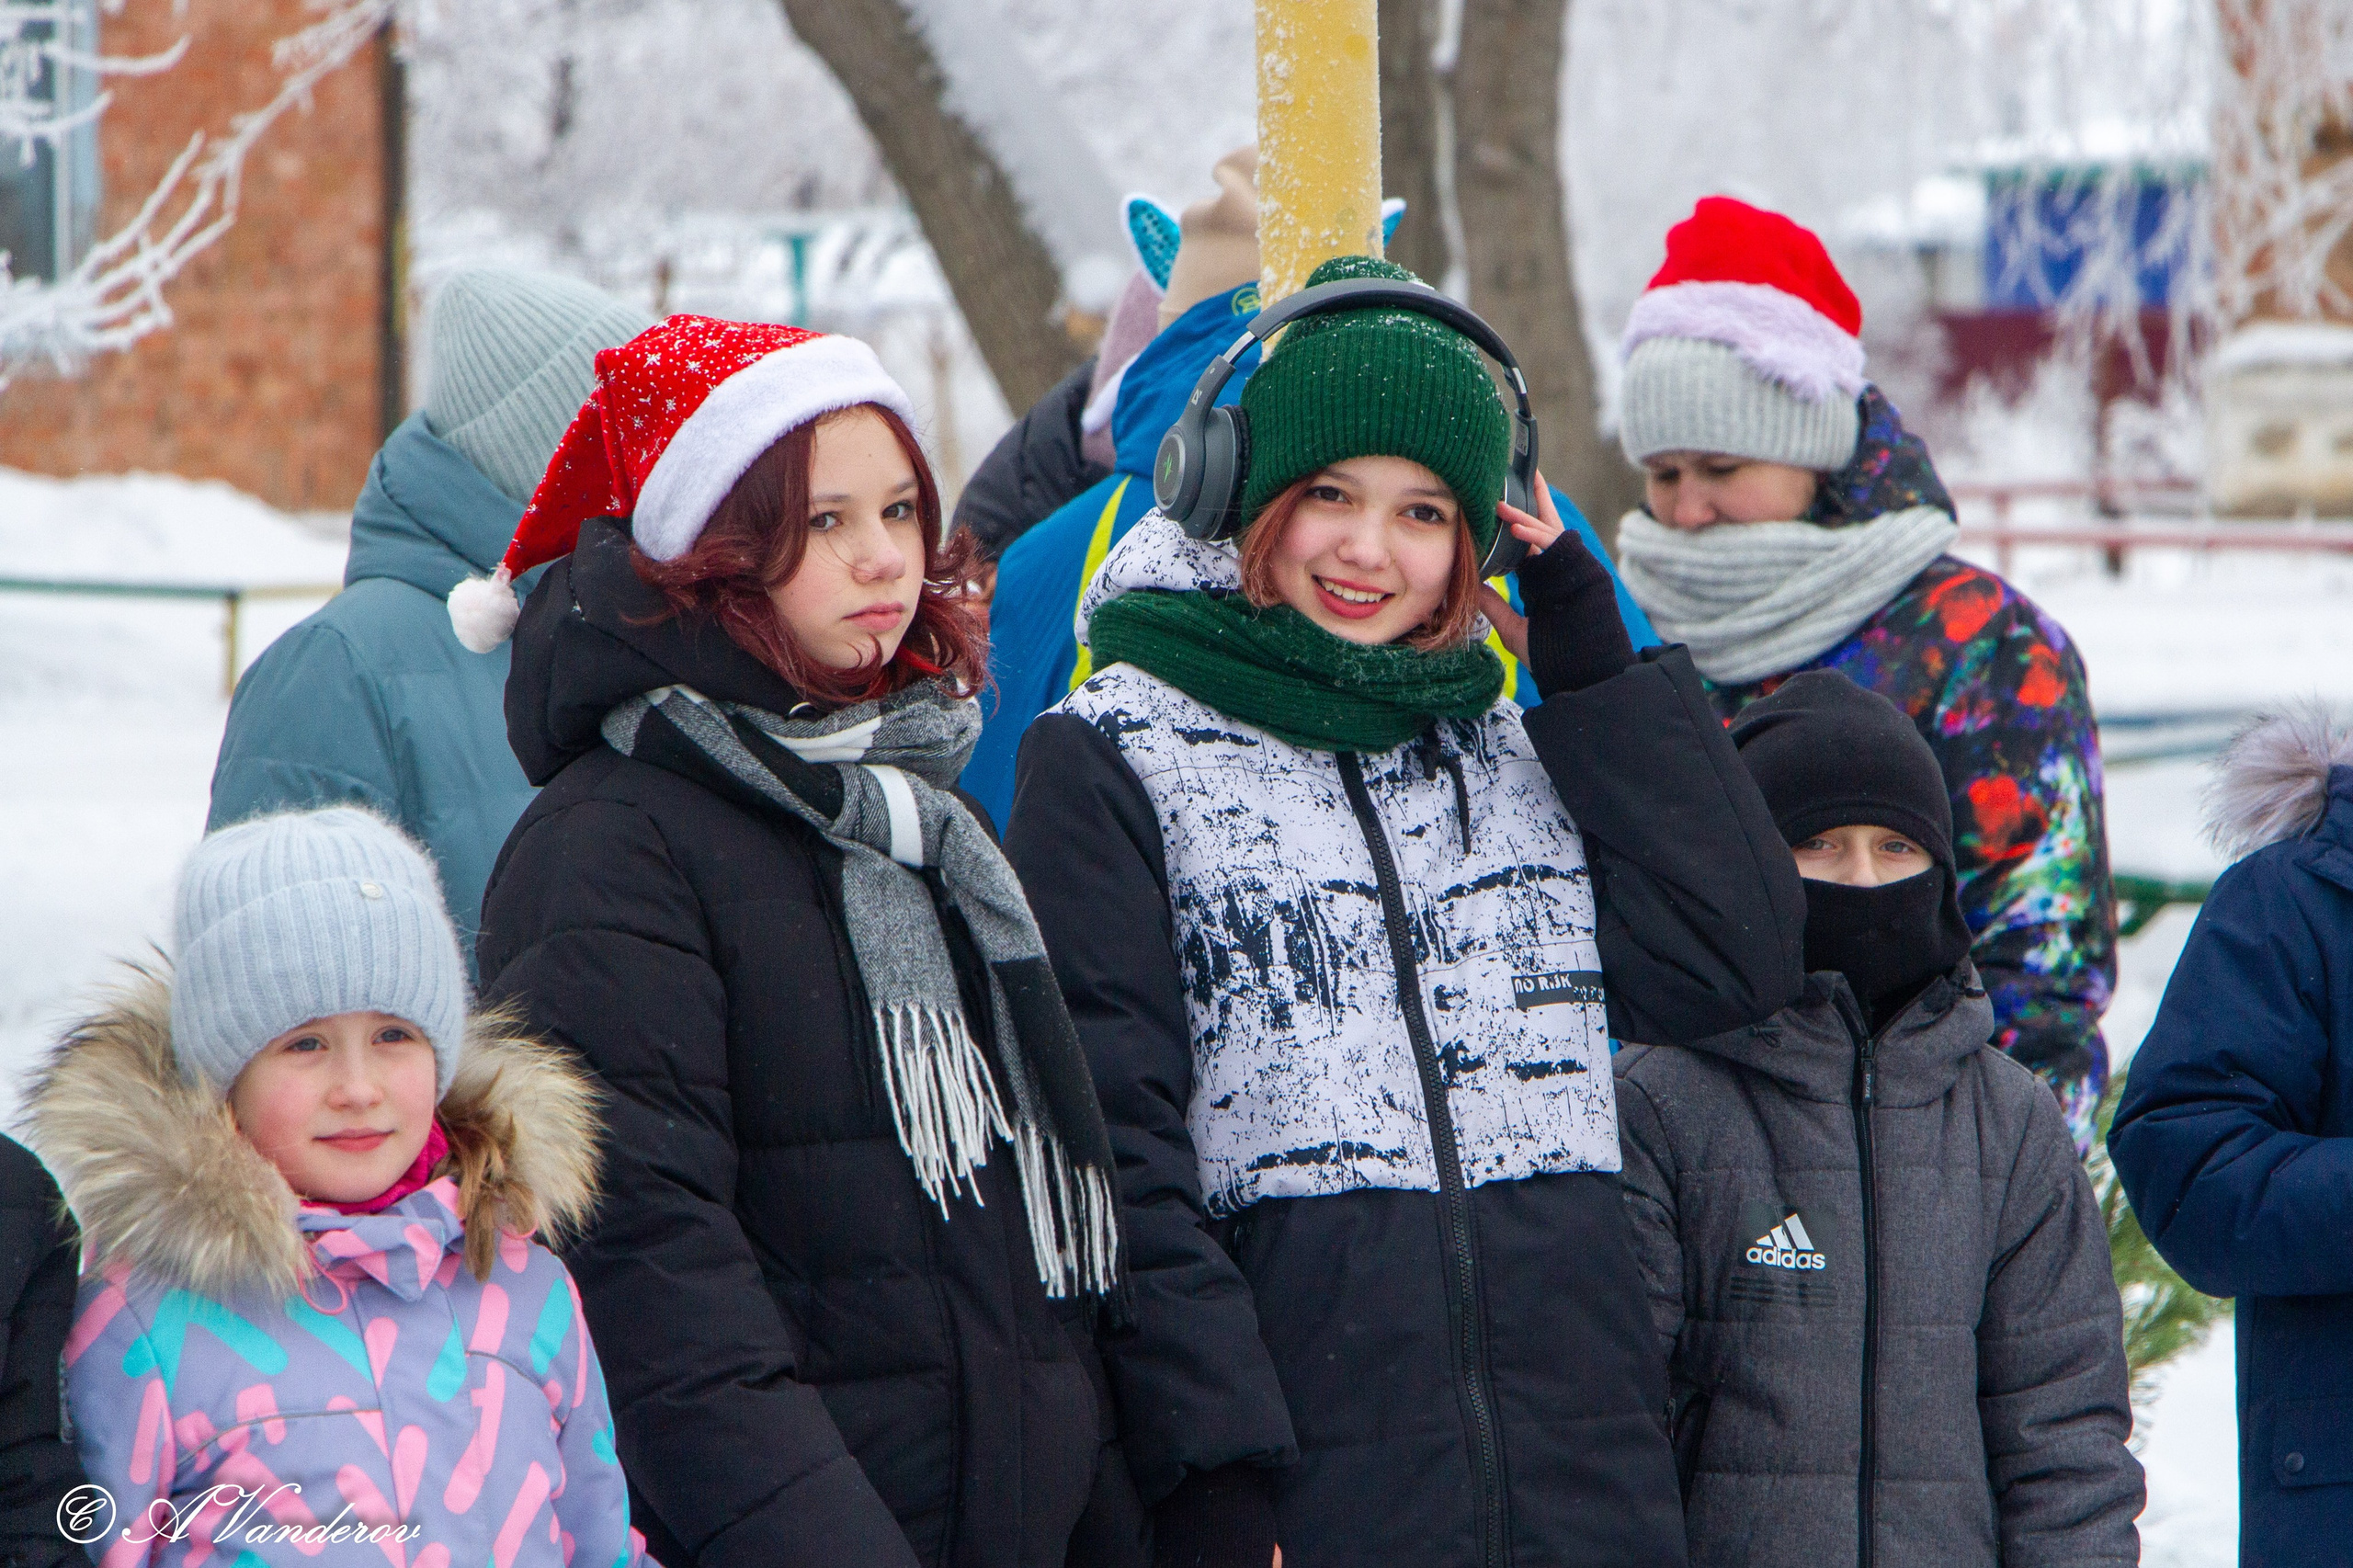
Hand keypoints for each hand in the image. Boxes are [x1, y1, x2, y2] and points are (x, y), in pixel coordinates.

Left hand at [1475, 471, 1566, 663]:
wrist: (1580, 673)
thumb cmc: (1552, 655)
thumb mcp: (1512, 626)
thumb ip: (1495, 605)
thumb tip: (1472, 587)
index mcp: (1545, 580)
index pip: (1529, 544)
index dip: (1515, 525)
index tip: (1499, 508)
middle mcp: (1559, 570)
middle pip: (1544, 526)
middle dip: (1527, 504)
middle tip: (1505, 483)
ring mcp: (1572, 569)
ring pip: (1548, 533)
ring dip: (1524, 517)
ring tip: (1500, 506)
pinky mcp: (1582, 572)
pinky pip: (1556, 548)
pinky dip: (1536, 537)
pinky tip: (1517, 528)